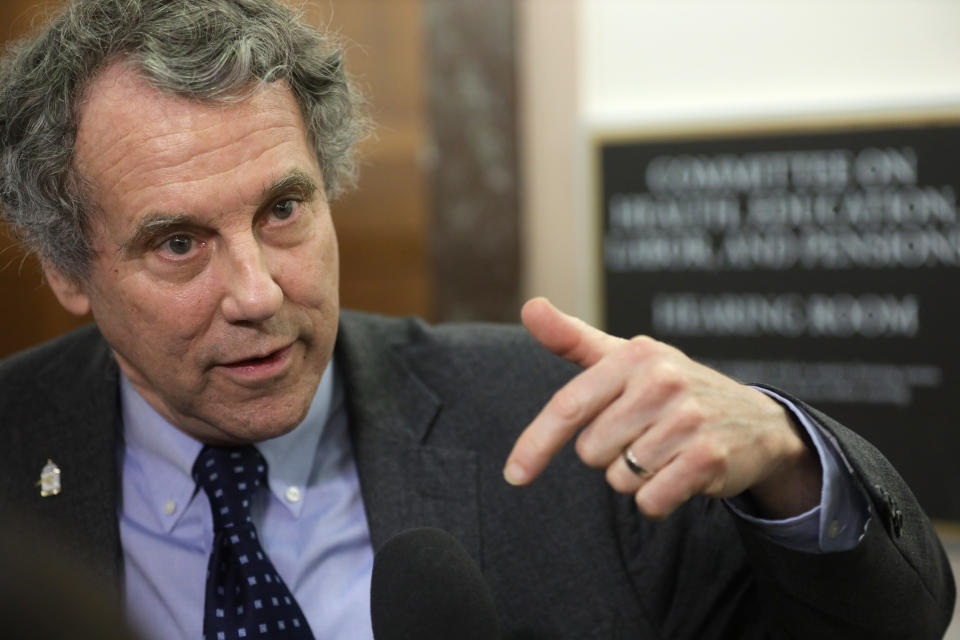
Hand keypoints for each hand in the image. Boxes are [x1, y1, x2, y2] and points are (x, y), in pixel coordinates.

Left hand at [504, 298, 821, 519]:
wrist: (757, 421)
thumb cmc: (672, 388)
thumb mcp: (626, 357)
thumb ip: (572, 338)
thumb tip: (529, 306)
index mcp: (634, 355)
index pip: (568, 406)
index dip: (536, 444)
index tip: (515, 474)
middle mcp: (662, 382)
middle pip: (591, 451)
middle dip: (609, 453)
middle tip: (643, 435)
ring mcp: (688, 419)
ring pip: (619, 478)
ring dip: (635, 476)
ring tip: (665, 451)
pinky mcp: (709, 458)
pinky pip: (650, 501)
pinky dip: (656, 500)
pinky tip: (679, 476)